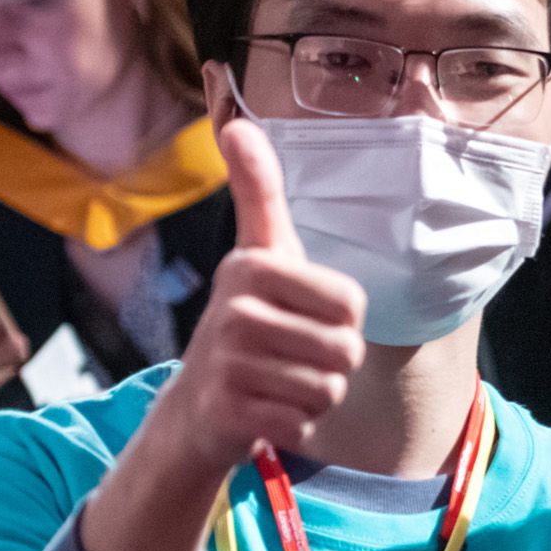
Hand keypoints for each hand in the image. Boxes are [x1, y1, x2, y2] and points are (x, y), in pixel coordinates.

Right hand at [142, 118, 368, 480]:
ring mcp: (228, 362)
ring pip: (330, 390)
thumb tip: (238, 124)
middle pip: (347, 349)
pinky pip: (306, 424)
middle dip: (332, 364)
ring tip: (278, 384)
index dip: (343, 320)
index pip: (351, 303)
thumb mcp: (260, 252)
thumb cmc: (250, 322)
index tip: (303, 315)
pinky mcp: (229, 411)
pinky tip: (268, 413)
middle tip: (291, 358)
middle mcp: (234, 309)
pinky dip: (298, 427)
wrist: (199, 404)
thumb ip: (258, 191)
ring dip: (316, 396)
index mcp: (252, 266)